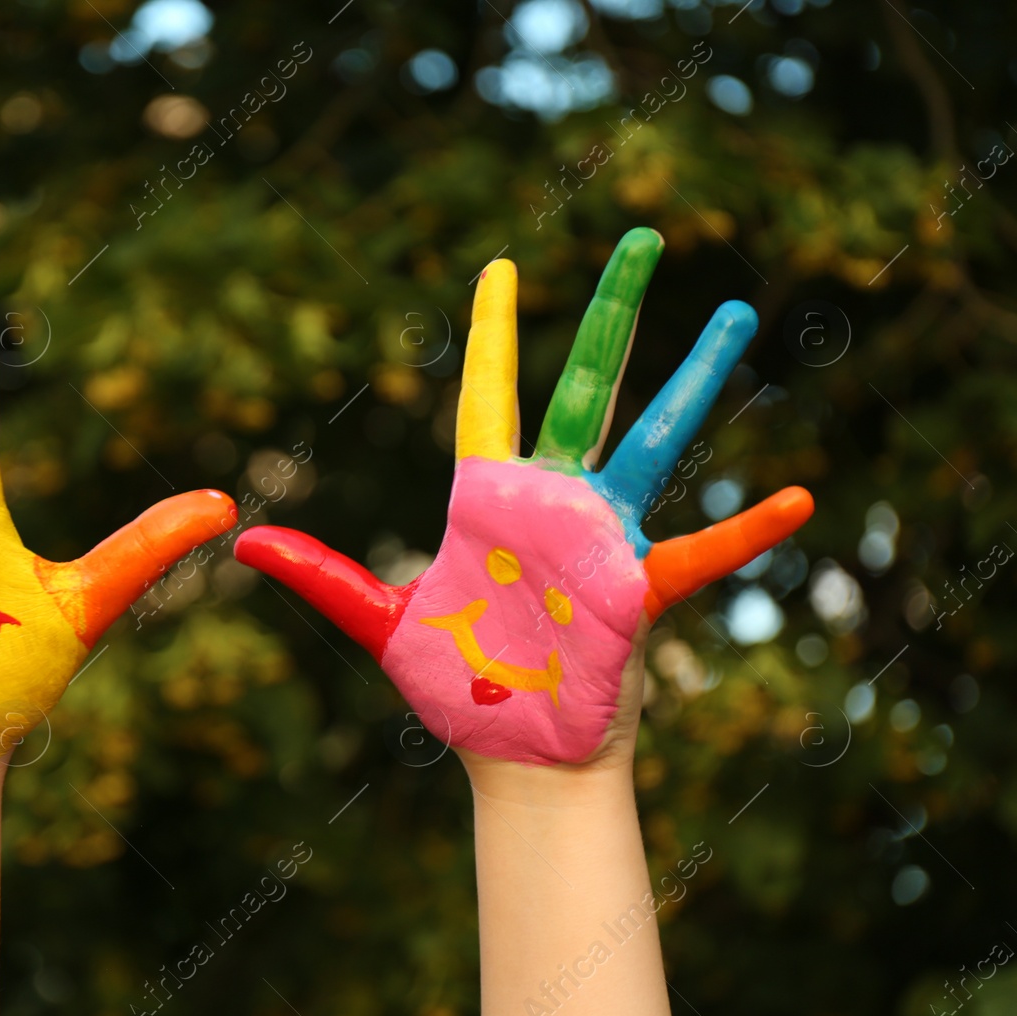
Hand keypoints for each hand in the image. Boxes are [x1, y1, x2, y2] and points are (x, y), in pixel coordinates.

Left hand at [236, 229, 810, 766]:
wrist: (512, 757)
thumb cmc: (456, 689)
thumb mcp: (380, 623)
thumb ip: (323, 576)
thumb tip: (243, 541)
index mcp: (490, 498)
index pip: (490, 393)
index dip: (495, 330)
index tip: (501, 265)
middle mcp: (552, 501)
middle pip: (586, 384)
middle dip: (614, 309)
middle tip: (642, 233)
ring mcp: (600, 537)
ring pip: (653, 437)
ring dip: (695, 376)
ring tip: (739, 308)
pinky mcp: (634, 589)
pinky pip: (697, 553)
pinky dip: (744, 530)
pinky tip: (797, 499)